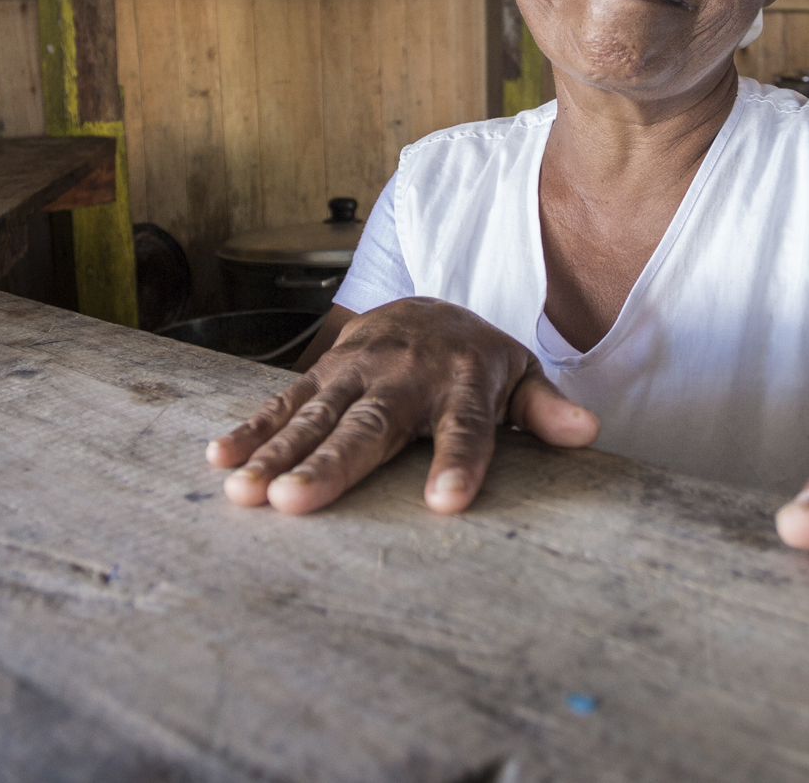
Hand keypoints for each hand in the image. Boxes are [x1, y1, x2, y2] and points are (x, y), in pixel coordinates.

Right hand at [205, 298, 598, 514]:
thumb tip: (588, 431)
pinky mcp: (322, 372)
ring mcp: (357, 372)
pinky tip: (220, 460)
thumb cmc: (477, 361)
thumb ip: (546, 409)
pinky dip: (251, 429)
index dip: (457, 463)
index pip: (466, 428)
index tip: (445, 504)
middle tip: (296, 503)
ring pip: (316, 416)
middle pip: (370, 427)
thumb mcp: (520, 376)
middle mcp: (404, 376)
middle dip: (332, 465)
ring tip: (248, 494)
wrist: (427, 304)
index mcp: (462, 383)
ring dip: (277, 453)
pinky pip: (283, 401)